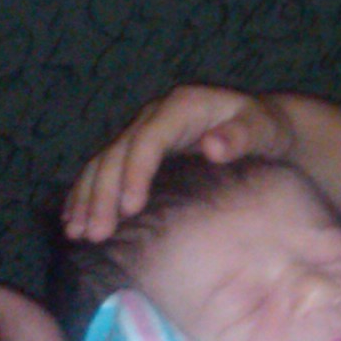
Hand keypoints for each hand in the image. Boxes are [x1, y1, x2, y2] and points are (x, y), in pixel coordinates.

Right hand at [64, 85, 295, 240]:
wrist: (264, 125)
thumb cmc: (267, 128)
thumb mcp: (263, 128)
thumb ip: (242, 135)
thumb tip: (212, 146)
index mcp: (182, 107)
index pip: (149, 139)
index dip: (135, 172)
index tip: (129, 208)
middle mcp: (154, 116)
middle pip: (118, 153)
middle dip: (103, 194)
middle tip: (94, 233)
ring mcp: (143, 132)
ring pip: (103, 162)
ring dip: (86, 197)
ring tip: (74, 232)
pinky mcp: (138, 150)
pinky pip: (104, 170)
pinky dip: (87, 194)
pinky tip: (73, 220)